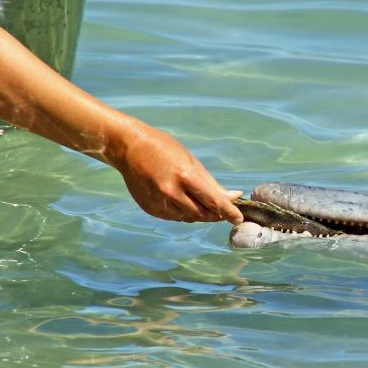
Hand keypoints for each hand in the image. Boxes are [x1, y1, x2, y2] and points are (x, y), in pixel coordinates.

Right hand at [112, 123, 243, 223]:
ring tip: (199, 200)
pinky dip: (182, 212)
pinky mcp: (150, 209)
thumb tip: (233, 196)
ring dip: (199, 213)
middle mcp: (171, 192)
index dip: (229, 212)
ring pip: (189, 218)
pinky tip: (181, 200)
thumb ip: (211, 184)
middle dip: (216, 214)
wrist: (129, 148)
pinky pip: (174, 217)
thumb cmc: (164, 149)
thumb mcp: (191, 161)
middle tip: (223, 210)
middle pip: (203, 214)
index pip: (213, 201)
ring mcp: (159, 202)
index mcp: (185, 176)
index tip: (239, 218)